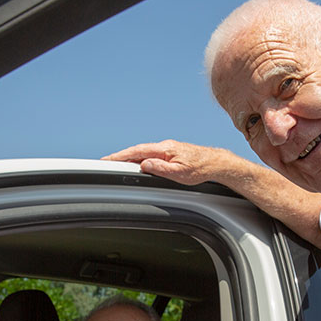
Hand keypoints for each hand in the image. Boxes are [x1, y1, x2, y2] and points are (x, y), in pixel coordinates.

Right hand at [102, 140, 245, 186]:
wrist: (216, 163)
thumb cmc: (201, 169)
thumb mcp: (180, 173)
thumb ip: (160, 169)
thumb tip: (144, 164)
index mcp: (164, 149)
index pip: (137, 151)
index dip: (120, 156)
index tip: (107, 160)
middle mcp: (164, 146)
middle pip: (137, 150)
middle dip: (120, 156)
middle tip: (105, 162)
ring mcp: (167, 149)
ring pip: (143, 152)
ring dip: (129, 157)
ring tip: (115, 164)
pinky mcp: (170, 153)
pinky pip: (150, 154)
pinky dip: (139, 158)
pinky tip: (136, 164)